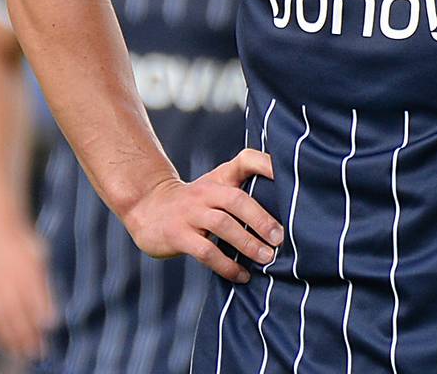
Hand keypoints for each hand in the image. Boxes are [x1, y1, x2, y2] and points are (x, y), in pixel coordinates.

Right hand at [0, 217, 56, 358]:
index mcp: (28, 268)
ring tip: (25, 355)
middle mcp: (9, 280)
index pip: (36, 296)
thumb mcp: (42, 257)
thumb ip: (46, 285)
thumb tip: (51, 316)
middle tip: (41, 353)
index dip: (43, 314)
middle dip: (30, 335)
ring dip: (14, 339)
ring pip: (4, 319)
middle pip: (20, 313)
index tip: (52, 330)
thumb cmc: (25, 245)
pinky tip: (5, 345)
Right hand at [120, 149, 282, 282]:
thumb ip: (244, 191)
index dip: (266, 164)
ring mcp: (190, 213)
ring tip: (267, 259)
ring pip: (222, 225)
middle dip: (261, 219)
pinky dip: (226, 265)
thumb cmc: (195, 202)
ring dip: (247, 243)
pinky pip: (205, 251)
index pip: (245, 160)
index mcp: (220, 178)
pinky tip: (242, 275)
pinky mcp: (177, 235)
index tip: (289, 176)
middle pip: (236, 199)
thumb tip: (289, 213)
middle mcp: (206, 192)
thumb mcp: (216, 187)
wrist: (147, 208)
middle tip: (281, 238)